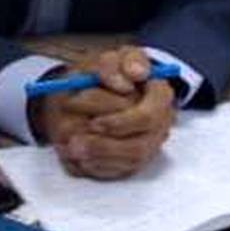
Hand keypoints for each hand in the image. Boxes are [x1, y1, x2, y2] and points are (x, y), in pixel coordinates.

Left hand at [31, 46, 176, 179]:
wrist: (91, 88)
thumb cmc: (104, 74)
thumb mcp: (107, 59)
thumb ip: (115, 64)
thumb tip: (131, 77)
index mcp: (159, 94)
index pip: (148, 116)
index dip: (122, 122)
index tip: (94, 123)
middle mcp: (159, 123)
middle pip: (138, 146)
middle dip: (104, 146)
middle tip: (75, 142)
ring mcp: (149, 144)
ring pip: (126, 162)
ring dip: (97, 158)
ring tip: (70, 149)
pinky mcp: (134, 159)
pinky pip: (118, 171)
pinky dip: (94, 166)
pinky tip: (75, 156)